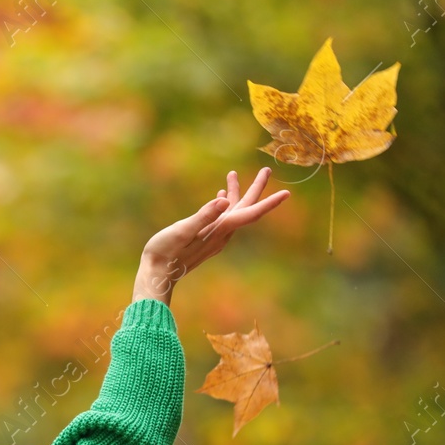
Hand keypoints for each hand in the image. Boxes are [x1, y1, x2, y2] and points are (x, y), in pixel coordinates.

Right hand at [133, 168, 288, 304]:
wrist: (157, 274)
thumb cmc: (165, 251)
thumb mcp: (183, 230)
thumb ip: (204, 215)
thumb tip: (225, 200)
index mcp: (219, 230)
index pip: (250, 213)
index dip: (269, 203)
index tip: (287, 193)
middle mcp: (222, 234)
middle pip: (246, 209)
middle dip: (256, 189)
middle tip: (266, 170)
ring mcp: (214, 237)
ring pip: (233, 212)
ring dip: (236, 193)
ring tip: (232, 175)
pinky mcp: (205, 239)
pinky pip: (222, 218)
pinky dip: (223, 204)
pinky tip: (218, 198)